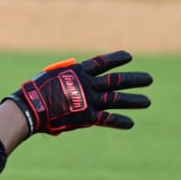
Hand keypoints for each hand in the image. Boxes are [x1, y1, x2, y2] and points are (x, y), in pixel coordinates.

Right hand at [4, 51, 151, 135]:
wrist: (32, 108)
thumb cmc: (36, 91)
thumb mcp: (52, 76)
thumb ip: (68, 76)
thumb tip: (76, 76)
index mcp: (78, 71)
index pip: (102, 62)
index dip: (117, 58)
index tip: (130, 56)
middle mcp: (87, 84)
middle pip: (116, 80)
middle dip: (134, 79)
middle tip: (149, 79)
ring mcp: (89, 100)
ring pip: (117, 99)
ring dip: (134, 100)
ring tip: (147, 102)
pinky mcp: (87, 116)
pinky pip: (107, 118)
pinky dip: (119, 121)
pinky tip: (130, 123)